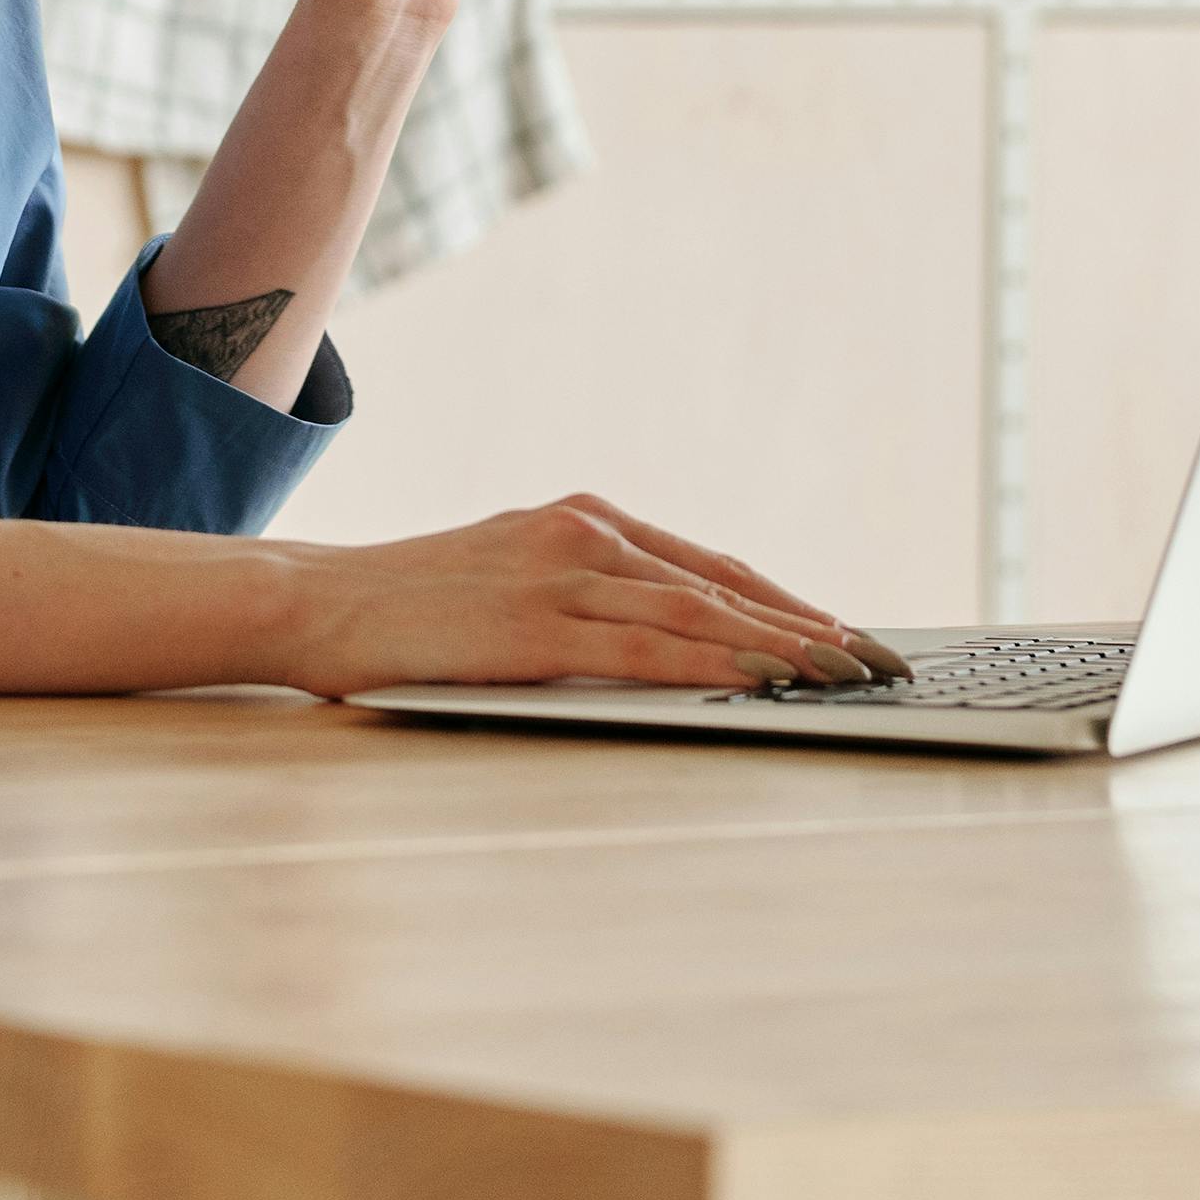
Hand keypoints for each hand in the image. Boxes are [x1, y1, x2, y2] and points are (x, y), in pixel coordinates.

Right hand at [268, 495, 910, 699]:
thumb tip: (666, 641)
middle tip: (878, 662)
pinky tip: (761, 680)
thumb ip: (585, 598)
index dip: (784, 603)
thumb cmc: (414, 606)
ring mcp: (562, 574)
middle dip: (808, 627)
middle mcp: (585, 533)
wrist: (322, 601)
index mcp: (583, 519)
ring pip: (699, 613)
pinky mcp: (537, 626)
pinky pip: (646, 647)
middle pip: (722, 584)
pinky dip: (714, 662)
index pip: (709, 566)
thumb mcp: (513, 581)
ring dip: (782, 647)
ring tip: (846, 678)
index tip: (845, 636)